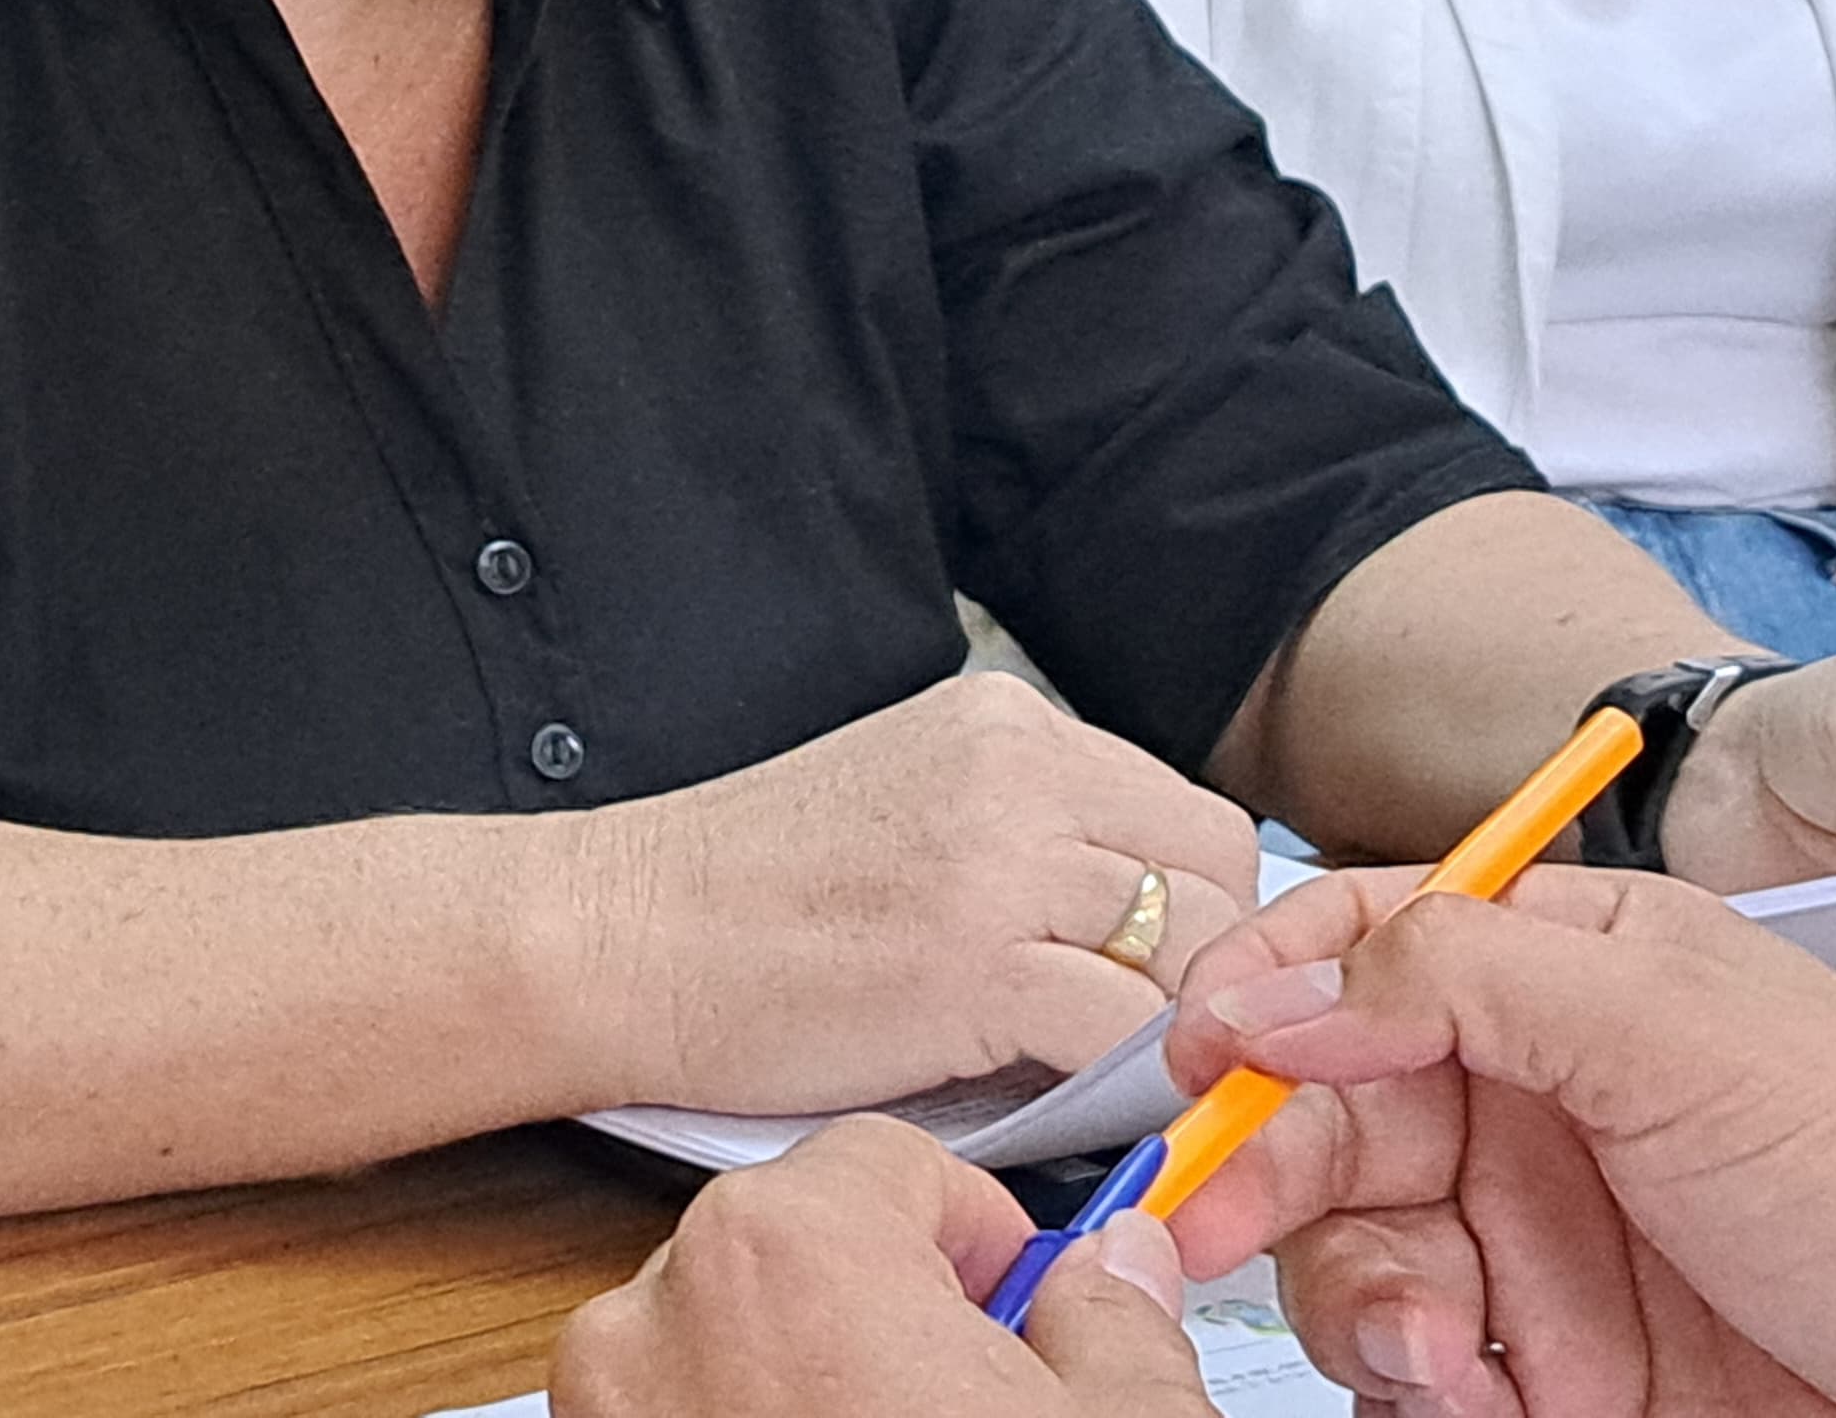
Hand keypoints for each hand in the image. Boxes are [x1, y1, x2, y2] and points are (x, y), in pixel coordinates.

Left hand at [553, 1114, 1213, 1417]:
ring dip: (811, 1397)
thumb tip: (1116, 1276)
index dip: (979, 1240)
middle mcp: (657, 1318)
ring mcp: (607, 1417)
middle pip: (798, 1255)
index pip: (887, 1165)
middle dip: (890, 1324)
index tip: (1024, 1310)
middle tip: (976, 1417)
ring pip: (731, 1354)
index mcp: (784, 1251)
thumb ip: (1116, 1325)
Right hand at [570, 673, 1266, 1112]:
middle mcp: (1019, 769)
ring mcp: (1001, 860)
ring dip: (1179, 1031)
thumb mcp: (904, 808)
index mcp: (1003, 724)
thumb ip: (1019, 839)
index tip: (1164, 983)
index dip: (1196, 911)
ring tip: (1124, 1083)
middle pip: (1216, 870)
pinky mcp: (975, 962)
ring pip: (1195, 949)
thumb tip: (1126, 937)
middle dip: (1209, 967)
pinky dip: (1132, 1087)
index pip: (1184, 812)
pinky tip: (1090, 1111)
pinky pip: (1130, 1033)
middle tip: (1160, 1043)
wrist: (619, 933)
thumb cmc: (739, 895)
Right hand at [1164, 866, 1835, 1417]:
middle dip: (1268, 1170)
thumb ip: (1457, 974)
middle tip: (1216, 1221)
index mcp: (1559, 973)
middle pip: (1326, 1113)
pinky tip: (1481, 1400)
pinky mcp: (1561, 1374)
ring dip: (1359, 1304)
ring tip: (1438, 1355)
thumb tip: (1276, 986)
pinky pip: (1421, 1380)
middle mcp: (1534, 1101)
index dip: (1261, 989)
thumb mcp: (1667, 1023)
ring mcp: (1543, 1244)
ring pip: (1355, 1257)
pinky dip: (1421, 1395)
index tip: (1196, 1055)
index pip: (1358, 946)